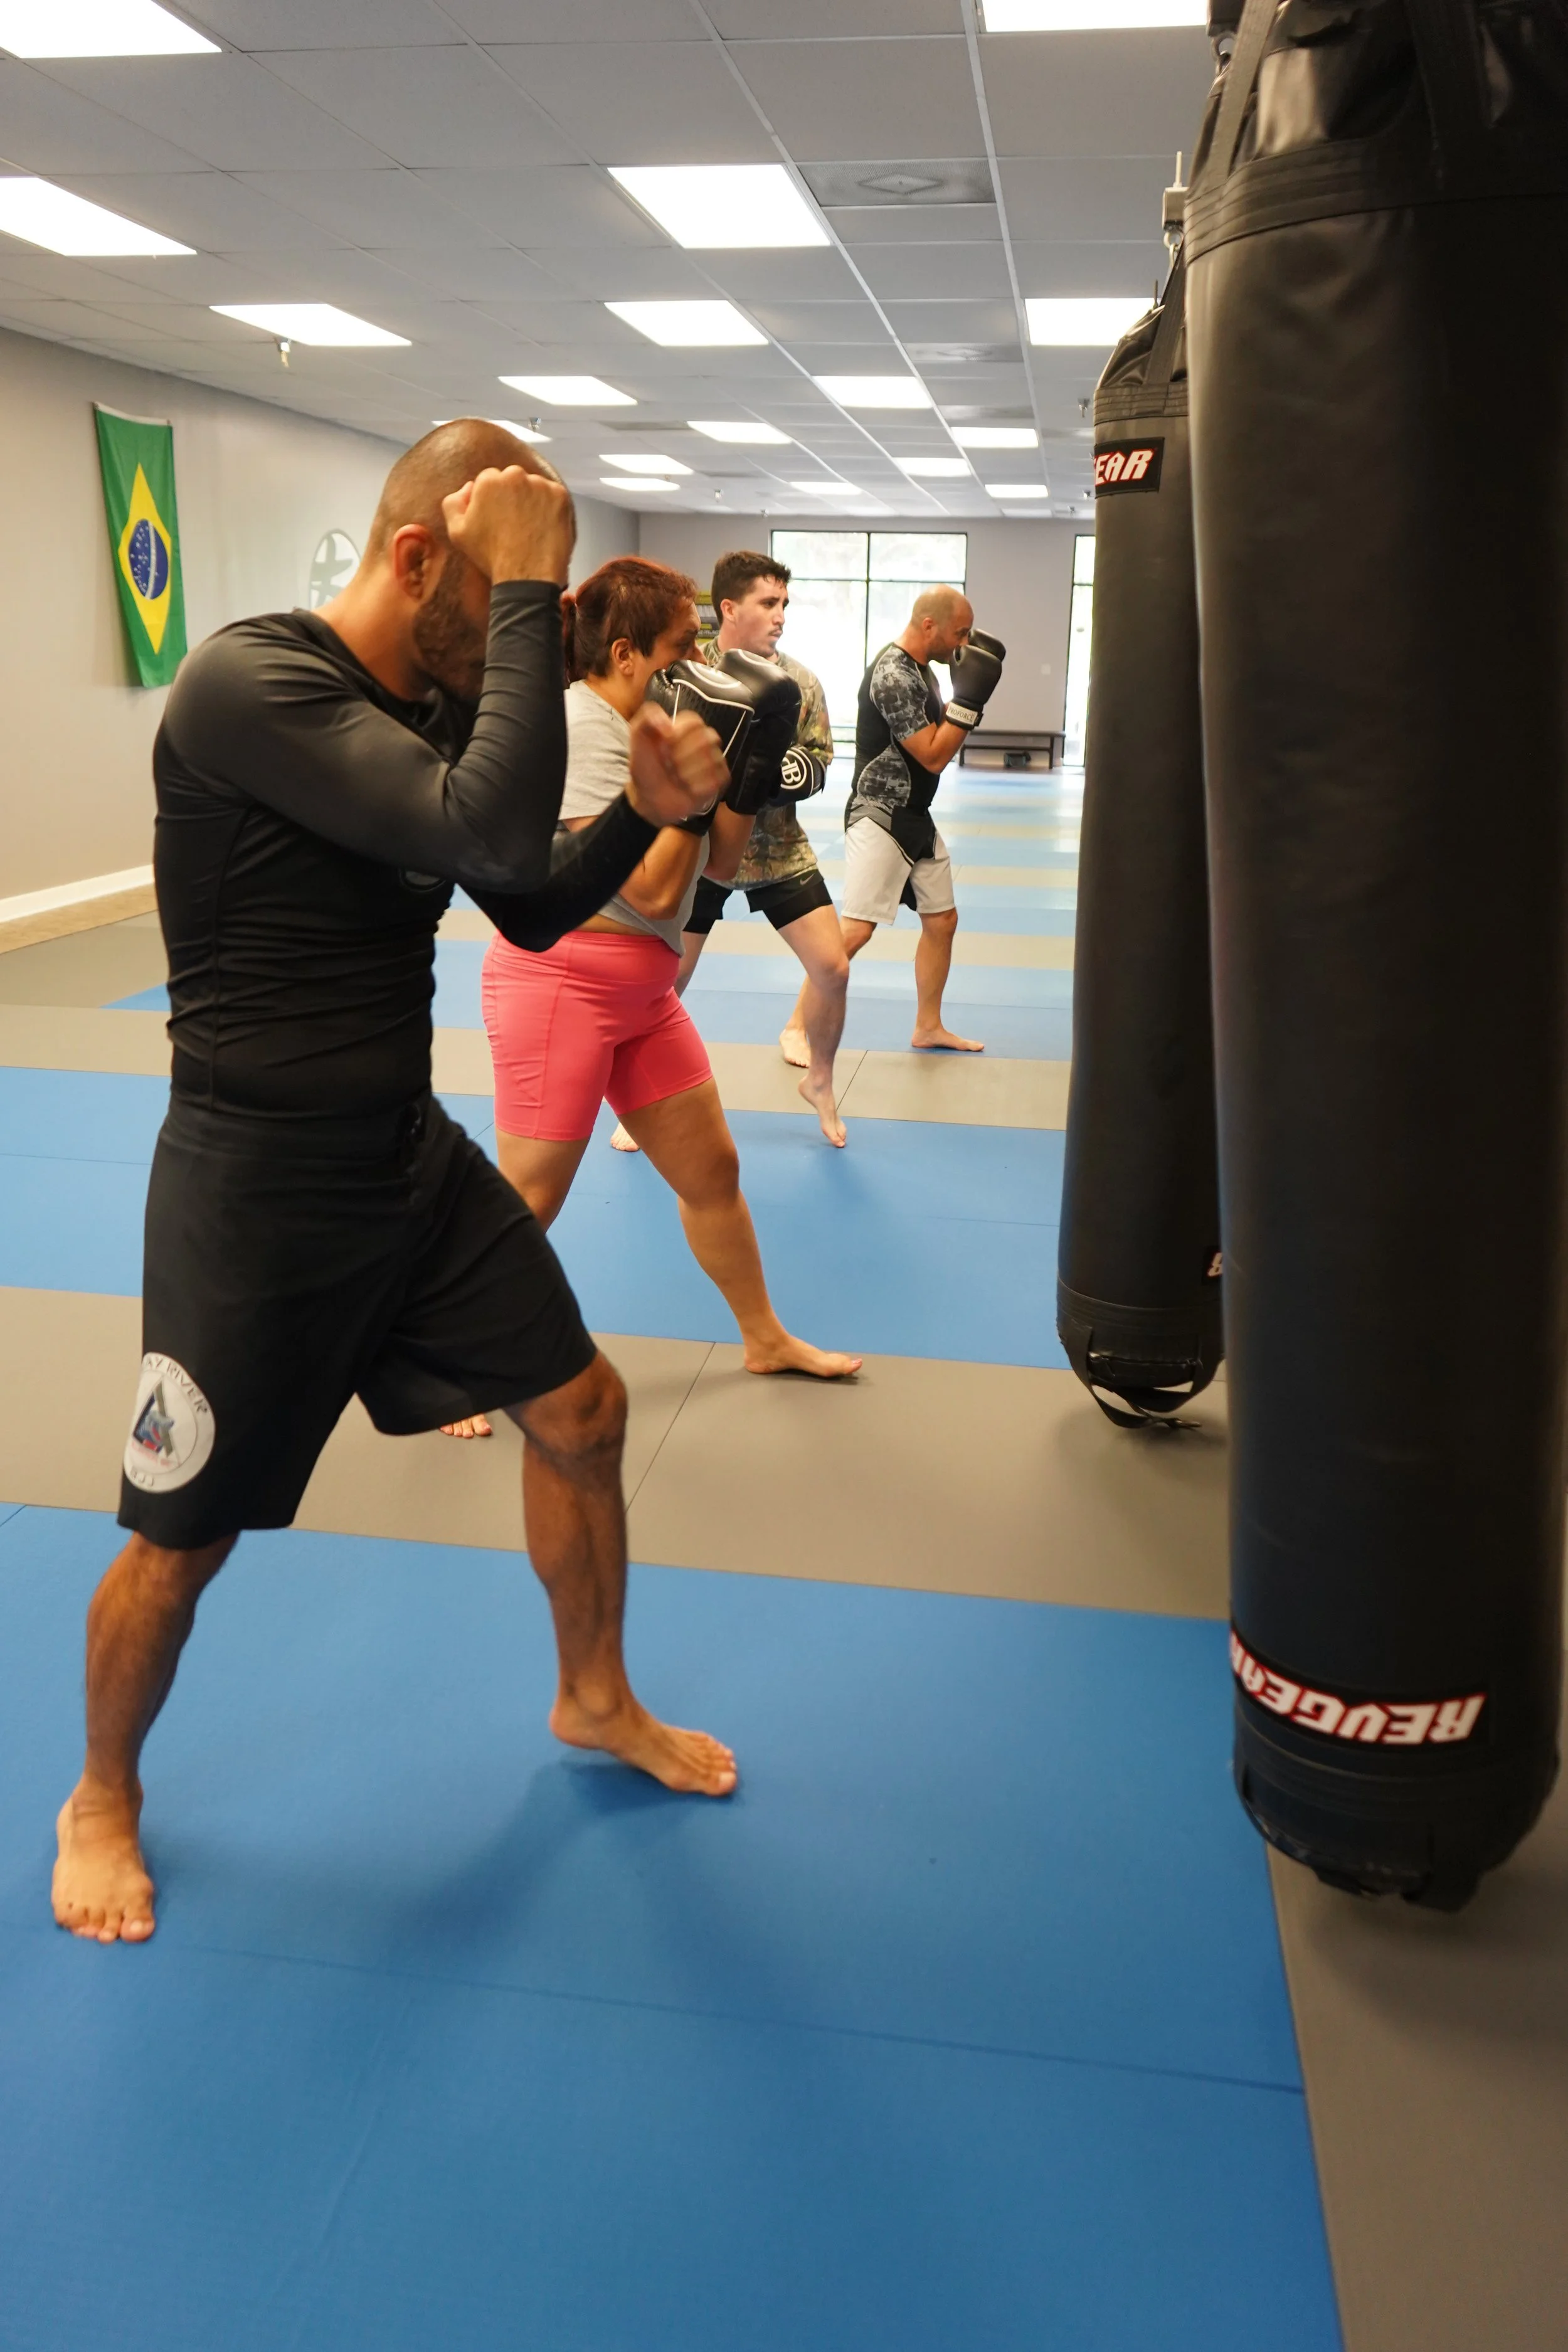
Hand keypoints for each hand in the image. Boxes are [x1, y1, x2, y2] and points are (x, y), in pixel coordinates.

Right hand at [443, 465, 574, 586]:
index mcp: (488, 480)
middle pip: (512, 479)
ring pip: (534, 486)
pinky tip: (543, 527)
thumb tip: (468, 487)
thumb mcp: (457, 532)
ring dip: (531, 500)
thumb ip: (453, 503)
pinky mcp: (560, 496)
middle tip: (514, 523)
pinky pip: (553, 496)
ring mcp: (540, 485)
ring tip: (530, 527)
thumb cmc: (491, 556)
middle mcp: (515, 475)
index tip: (497, 518)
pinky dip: (550, 508)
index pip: (489, 480)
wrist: (526, 576)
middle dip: (512, 496)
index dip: (492, 500)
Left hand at [626, 705, 727, 827]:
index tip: (664, 746)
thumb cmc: (645, 768)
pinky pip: (718, 778)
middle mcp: (703, 741)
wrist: (648, 798)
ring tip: (677, 778)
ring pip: (712, 760)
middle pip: (707, 739)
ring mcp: (713, 761)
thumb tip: (669, 726)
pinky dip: (699, 787)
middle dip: (682, 756)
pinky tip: (688, 789)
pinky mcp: (718, 780)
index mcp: (686, 728)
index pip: (695, 721)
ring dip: (688, 773)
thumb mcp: (638, 737)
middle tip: (670, 765)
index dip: (679, 735)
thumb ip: (648, 716)